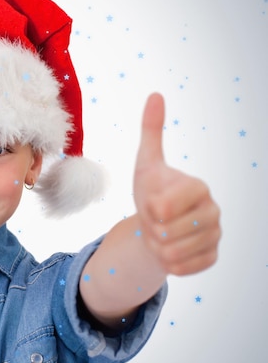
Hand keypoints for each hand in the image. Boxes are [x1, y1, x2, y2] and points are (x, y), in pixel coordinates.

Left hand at [133, 93, 220, 275]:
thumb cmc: (151, 191)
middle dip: (150, 229)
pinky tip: (171, 250)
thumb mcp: (146, 162)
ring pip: (171, 253)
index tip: (151, 203)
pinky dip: (167, 263)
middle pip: (165, 232)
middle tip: (154, 221)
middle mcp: (213, 212)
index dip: (149, 209)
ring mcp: (215, 237)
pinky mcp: (212, 258)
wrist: (155, 225)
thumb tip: (156, 94)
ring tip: (161, 234)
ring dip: (157, 246)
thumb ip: (152, 131)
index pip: (163, 206)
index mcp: (199, 187)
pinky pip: (181, 269)